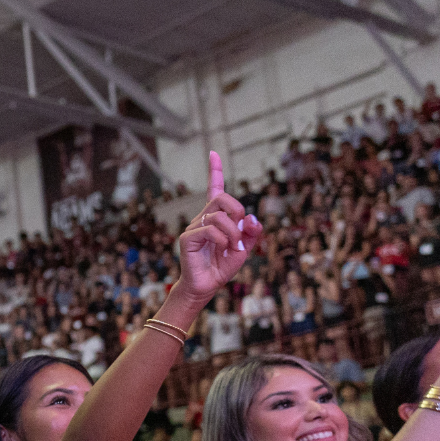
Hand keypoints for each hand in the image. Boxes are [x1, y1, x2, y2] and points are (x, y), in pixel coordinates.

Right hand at [176, 152, 262, 299]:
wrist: (206, 287)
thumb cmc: (221, 267)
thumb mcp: (244, 249)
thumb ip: (251, 233)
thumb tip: (251, 217)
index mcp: (215, 218)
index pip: (215, 189)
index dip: (215, 170)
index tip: (213, 153)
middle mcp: (202, 218)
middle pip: (222, 198)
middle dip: (237, 211)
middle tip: (241, 231)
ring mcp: (193, 228)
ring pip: (218, 215)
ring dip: (233, 233)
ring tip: (233, 247)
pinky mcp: (187, 239)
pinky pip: (209, 230)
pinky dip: (223, 239)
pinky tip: (223, 249)